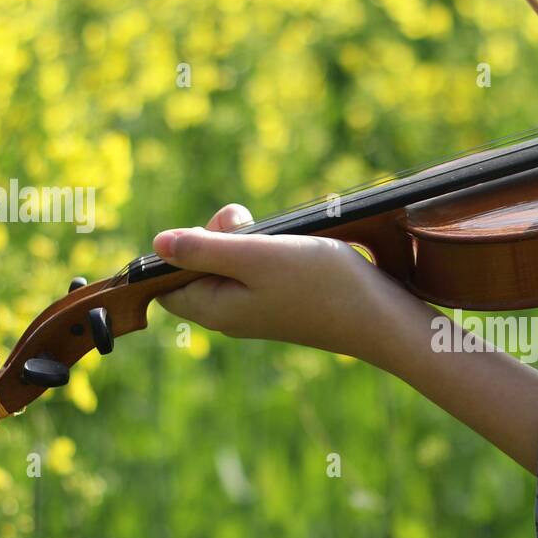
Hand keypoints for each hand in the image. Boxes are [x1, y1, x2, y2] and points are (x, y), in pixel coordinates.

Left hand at [152, 204, 397, 360]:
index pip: (166, 283)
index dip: (177, 251)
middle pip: (198, 268)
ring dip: (246, 239)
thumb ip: (205, 249)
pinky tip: (292, 245)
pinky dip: (268, 250)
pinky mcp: (284, 301)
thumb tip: (156, 244)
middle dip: (215, 236)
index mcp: (216, 309)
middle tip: (246, 223)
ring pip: (231, 264)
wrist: (380, 315)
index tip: (211, 233)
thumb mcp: (256, 256)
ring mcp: (260, 309)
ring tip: (276, 233)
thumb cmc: (320, 285)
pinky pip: (259, 270)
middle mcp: (233, 314)